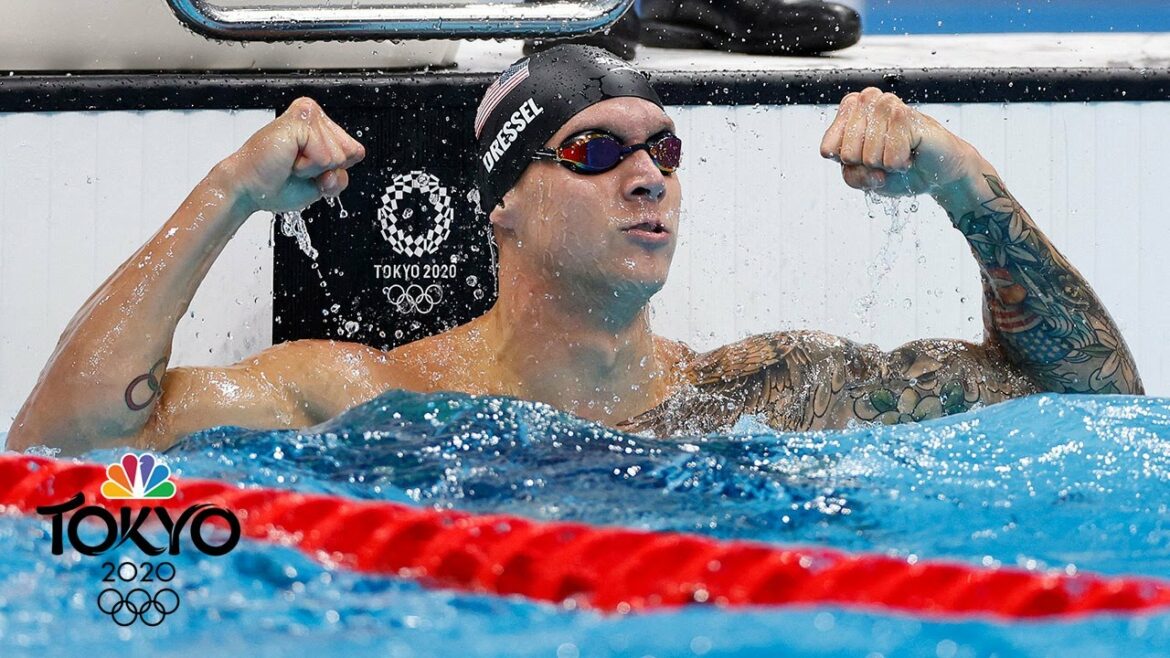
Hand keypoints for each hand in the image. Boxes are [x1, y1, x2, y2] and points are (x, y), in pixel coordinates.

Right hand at [220, 97, 365, 213]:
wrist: (249, 189)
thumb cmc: (277, 184)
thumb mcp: (320, 185)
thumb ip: (341, 175)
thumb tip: (348, 157)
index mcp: (321, 128)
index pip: (355, 152)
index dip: (335, 172)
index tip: (307, 171)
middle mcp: (316, 117)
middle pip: (349, 153)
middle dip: (325, 171)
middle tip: (296, 167)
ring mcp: (309, 114)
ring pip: (337, 155)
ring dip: (313, 169)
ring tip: (290, 163)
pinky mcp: (301, 119)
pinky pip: (324, 155)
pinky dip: (308, 166)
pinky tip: (289, 159)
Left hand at [819, 88, 980, 196]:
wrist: (935, 168)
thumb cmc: (895, 167)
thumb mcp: (862, 178)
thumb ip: (852, 175)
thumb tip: (871, 170)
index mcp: (848, 110)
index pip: (828, 149)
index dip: (848, 165)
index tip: (865, 158)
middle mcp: (865, 100)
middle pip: (847, 155)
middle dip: (867, 166)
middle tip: (886, 156)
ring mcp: (885, 103)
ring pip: (868, 158)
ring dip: (886, 164)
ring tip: (899, 152)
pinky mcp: (904, 115)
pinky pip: (889, 158)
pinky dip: (900, 164)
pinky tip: (911, 151)